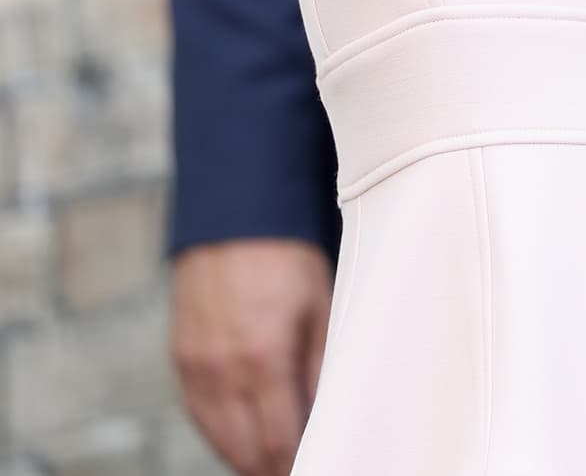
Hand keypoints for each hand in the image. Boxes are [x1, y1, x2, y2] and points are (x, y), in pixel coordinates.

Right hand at [170, 239, 333, 475]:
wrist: (234, 216)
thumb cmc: (285, 258)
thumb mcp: (320, 309)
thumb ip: (319, 371)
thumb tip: (323, 419)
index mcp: (264, 359)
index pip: (278, 444)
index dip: (296, 465)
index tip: (314, 465)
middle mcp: (223, 372)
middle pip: (246, 454)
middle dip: (273, 467)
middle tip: (295, 463)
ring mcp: (195, 368)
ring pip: (220, 442)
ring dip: (246, 456)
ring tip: (274, 457)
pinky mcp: (179, 360)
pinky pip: (199, 416)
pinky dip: (221, 433)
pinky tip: (243, 433)